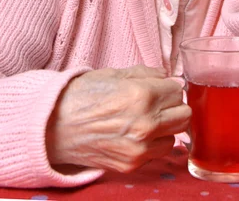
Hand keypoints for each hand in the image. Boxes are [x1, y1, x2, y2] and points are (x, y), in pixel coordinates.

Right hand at [46, 65, 190, 172]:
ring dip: (166, 126)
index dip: (168, 87)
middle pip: (184, 114)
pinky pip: (159, 151)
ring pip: (176, 134)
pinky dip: (154, 142)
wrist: (54, 126)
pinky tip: (137, 134)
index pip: (177, 90)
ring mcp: (140, 147)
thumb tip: (168, 77)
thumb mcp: (115, 73)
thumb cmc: (82, 95)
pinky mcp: (132, 164)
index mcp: (143, 95)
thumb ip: (147, 73)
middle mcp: (146, 123)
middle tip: (158, 103)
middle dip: (173, 106)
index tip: (159, 88)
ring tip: (146, 119)